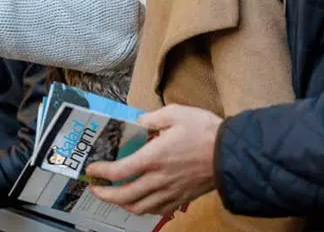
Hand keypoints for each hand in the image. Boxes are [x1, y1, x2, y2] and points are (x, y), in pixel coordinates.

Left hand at [86, 104, 221, 215]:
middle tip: (95, 187)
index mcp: (154, 158)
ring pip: (139, 207)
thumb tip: (138, 122)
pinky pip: (156, 210)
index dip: (102, 172)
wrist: (232, 154)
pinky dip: (142, 208)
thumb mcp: (175, 113)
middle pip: (125, 196)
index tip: (92, 168)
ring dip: (122, 204)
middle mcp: (159, 179)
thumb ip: (152, 118)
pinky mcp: (181, 198)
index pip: (120, 171)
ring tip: (114, 195)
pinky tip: (139, 200)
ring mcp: (170, 192)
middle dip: (105, 194)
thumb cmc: (204, 131)